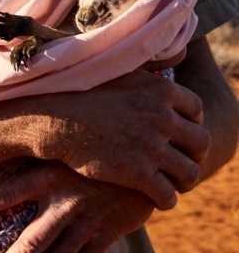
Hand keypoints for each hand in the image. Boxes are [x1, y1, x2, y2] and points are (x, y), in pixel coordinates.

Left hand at [0, 161, 153, 252]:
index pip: (6, 192)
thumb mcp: (67, 148)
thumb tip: (7, 167)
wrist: (147, 156)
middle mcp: (65, 200)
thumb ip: (41, 159)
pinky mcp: (107, 234)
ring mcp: (87, 220)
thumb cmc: (96, 150)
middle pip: (29, 245)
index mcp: (50, 173)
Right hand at [37, 68, 209, 209]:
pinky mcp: (138, 174)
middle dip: (191, 153)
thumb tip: (183, 52)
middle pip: (200, 141)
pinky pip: (169, 196)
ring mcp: (152, 146)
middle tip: (176, 159)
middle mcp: (162, 116)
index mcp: (160, 88)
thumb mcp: (120, 68)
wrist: (52, 117)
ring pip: (190, 173)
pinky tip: (153, 196)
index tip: (178, 133)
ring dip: (182, 180)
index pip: (197, 109)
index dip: (190, 123)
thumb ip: (153, 66)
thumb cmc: (80, 90)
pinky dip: (165, 200)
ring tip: (168, 181)